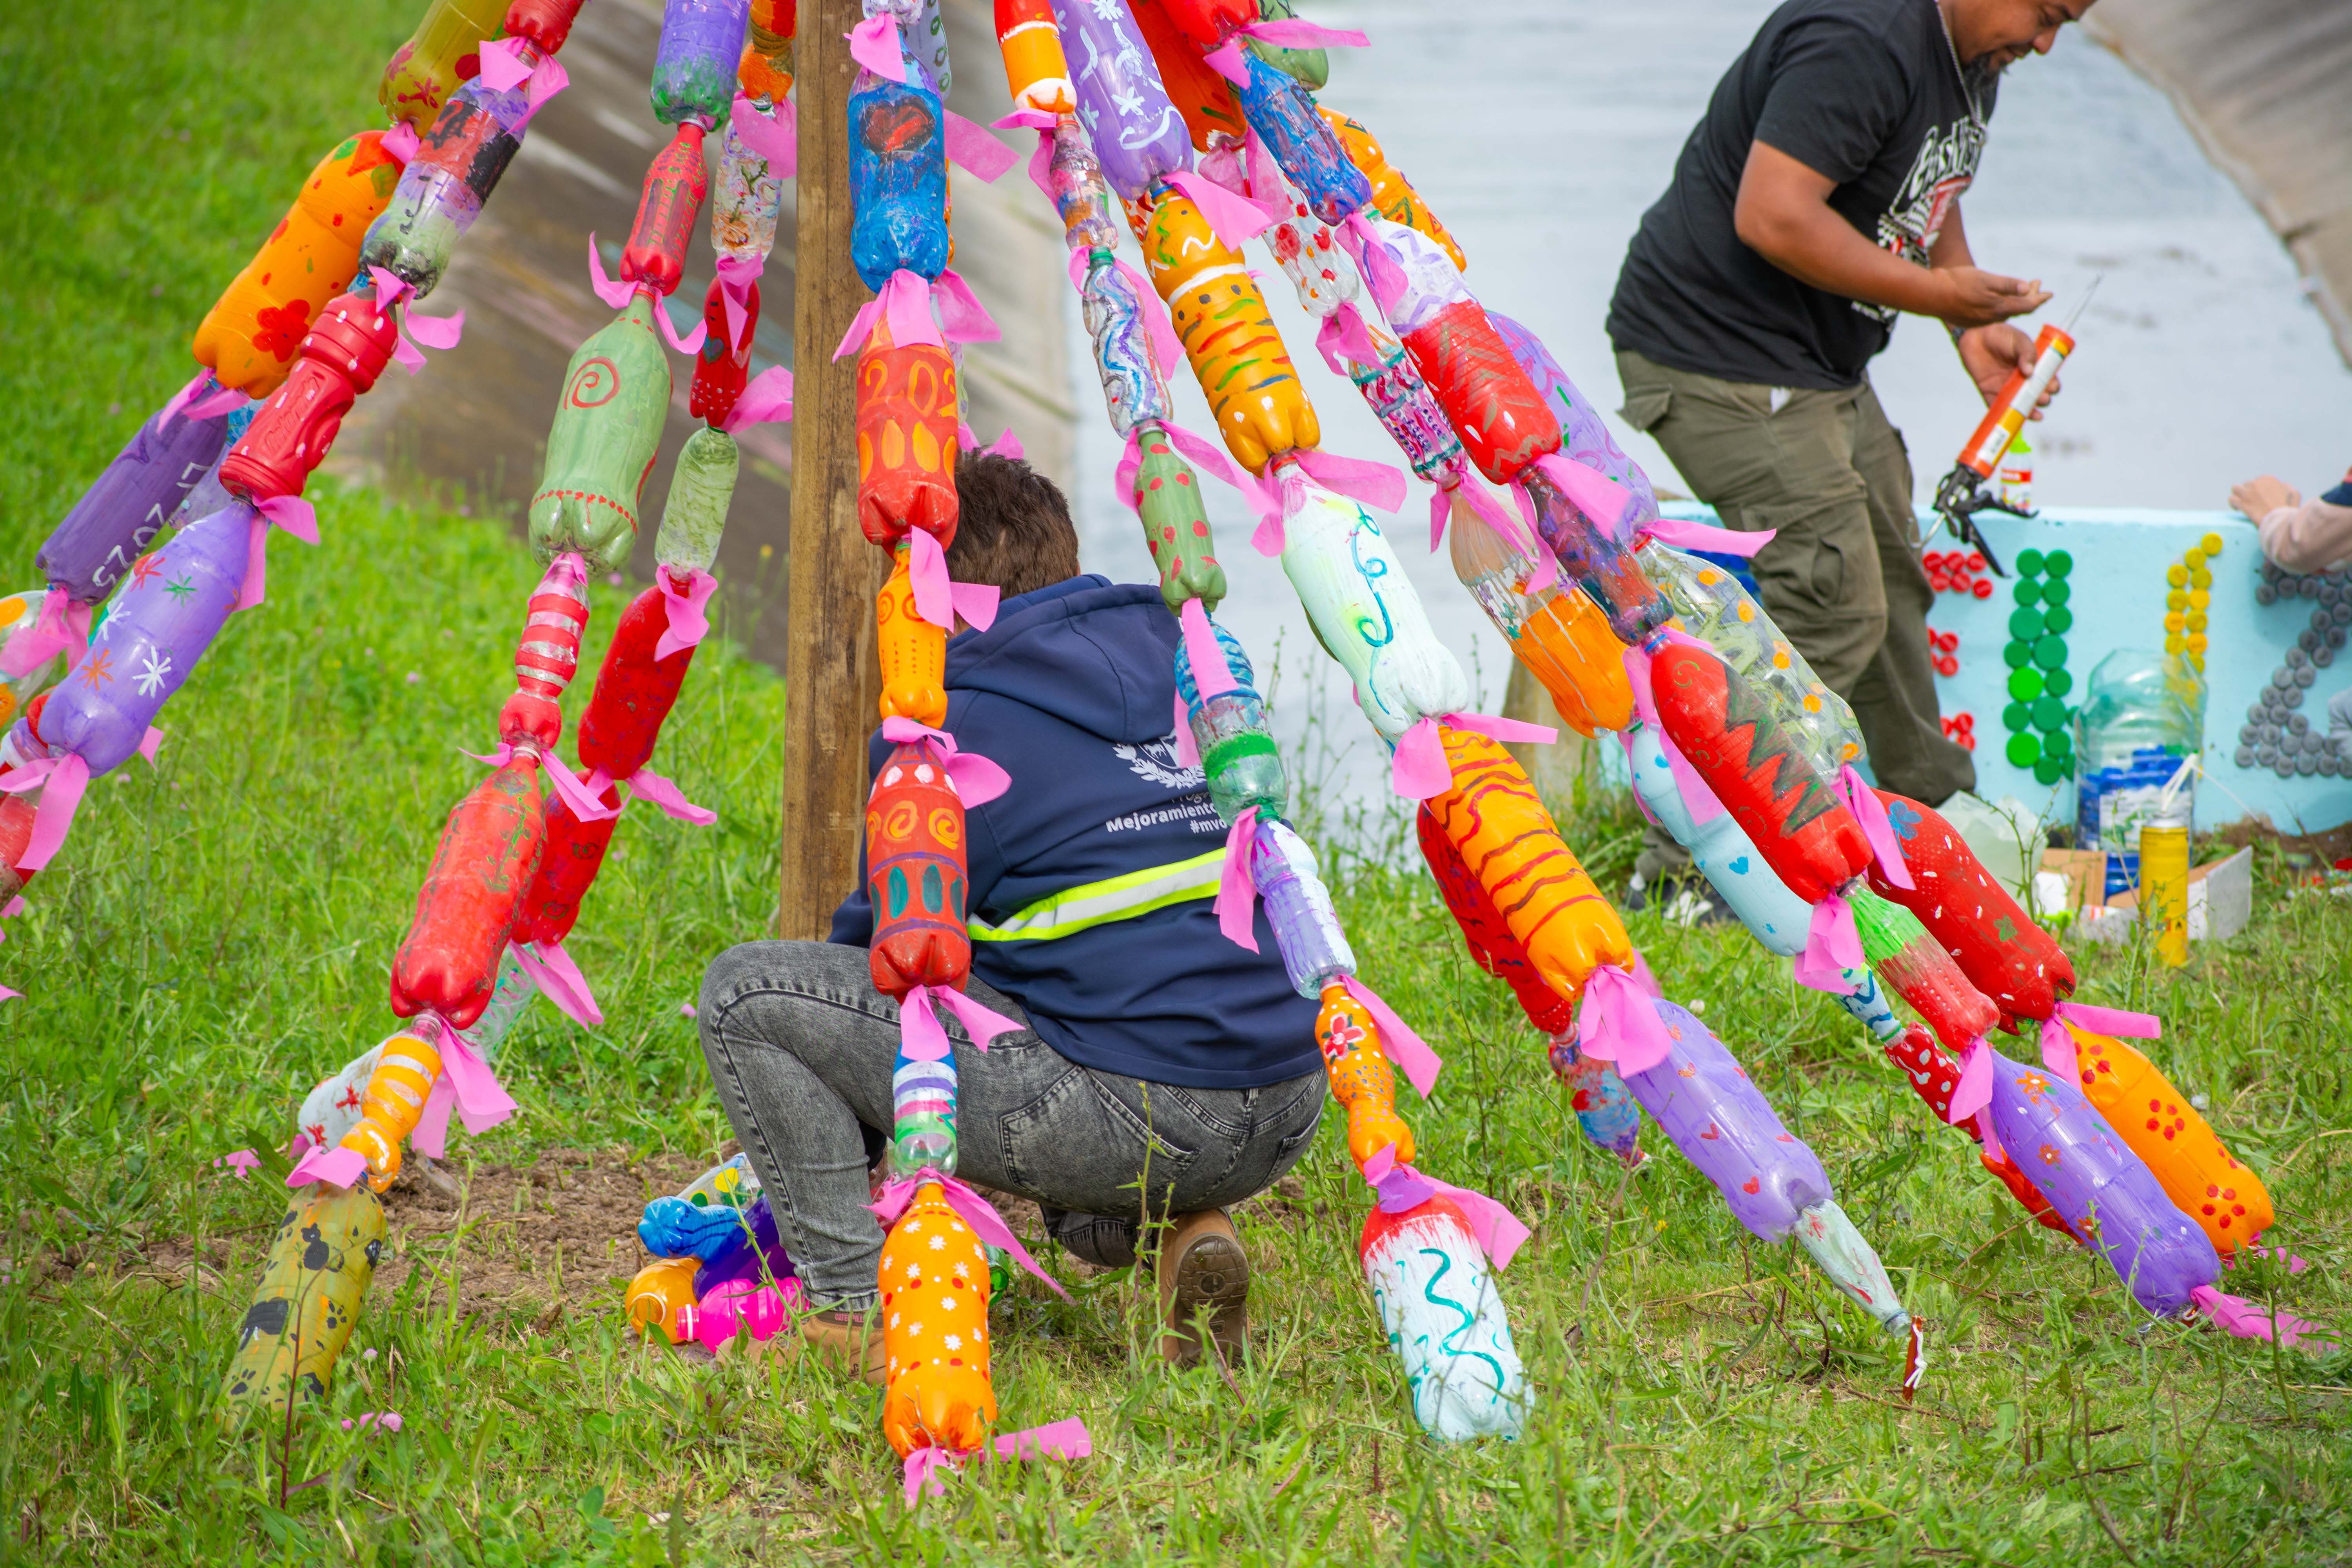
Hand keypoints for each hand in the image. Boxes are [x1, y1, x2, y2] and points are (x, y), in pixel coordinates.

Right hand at [1935, 268, 2051, 329]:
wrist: (1931, 295)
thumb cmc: (1957, 283)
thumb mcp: (1985, 279)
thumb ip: (2007, 285)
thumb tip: (2026, 288)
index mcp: (1999, 306)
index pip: (2027, 305)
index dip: (2040, 299)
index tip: (2050, 294)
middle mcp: (1992, 317)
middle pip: (2017, 309)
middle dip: (2029, 298)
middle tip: (2036, 287)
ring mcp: (1980, 320)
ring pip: (2004, 312)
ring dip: (2014, 302)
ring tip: (2020, 292)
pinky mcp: (1970, 320)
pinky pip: (1992, 315)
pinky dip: (2000, 307)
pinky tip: (1998, 301)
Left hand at [1955, 325, 2059, 416]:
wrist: (1975, 335)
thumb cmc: (2001, 336)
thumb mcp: (2019, 340)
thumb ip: (2027, 353)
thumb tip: (2029, 371)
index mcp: (2033, 367)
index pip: (2047, 380)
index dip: (2051, 386)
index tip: (2051, 386)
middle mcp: (2022, 381)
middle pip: (2036, 395)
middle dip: (2042, 399)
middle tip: (2042, 398)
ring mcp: (2007, 388)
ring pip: (2019, 405)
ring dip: (2028, 411)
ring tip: (2035, 414)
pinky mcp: (1990, 393)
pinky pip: (1997, 408)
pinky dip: (2004, 414)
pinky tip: (2010, 418)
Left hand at [2230, 475, 2300, 520]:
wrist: (2281, 521)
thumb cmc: (2288, 509)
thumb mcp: (2293, 493)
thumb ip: (2285, 486)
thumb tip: (2280, 485)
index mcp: (2268, 479)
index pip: (2258, 481)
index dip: (2258, 489)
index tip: (2260, 497)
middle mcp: (2257, 483)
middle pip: (2247, 485)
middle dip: (2248, 492)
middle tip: (2252, 502)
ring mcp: (2248, 493)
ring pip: (2236, 488)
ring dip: (2238, 495)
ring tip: (2241, 503)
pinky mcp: (2242, 503)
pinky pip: (2231, 499)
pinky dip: (2233, 504)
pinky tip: (2237, 509)